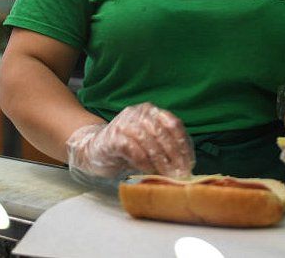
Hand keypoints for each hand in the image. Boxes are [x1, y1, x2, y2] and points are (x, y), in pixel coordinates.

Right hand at [66, 102, 194, 185]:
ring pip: (148, 140)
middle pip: (162, 132)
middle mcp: (138, 113)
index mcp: (151, 111)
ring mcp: (124, 123)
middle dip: (173, 155)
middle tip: (179, 173)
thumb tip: (186, 165)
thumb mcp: (150, 143)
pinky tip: (148, 170)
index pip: (173, 123)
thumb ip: (166, 148)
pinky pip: (132, 149)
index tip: (189, 163)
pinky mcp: (112, 137)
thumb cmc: (129, 148)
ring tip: (166, 174)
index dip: (183, 144)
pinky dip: (143, 161)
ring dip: (160, 160)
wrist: (96, 149)